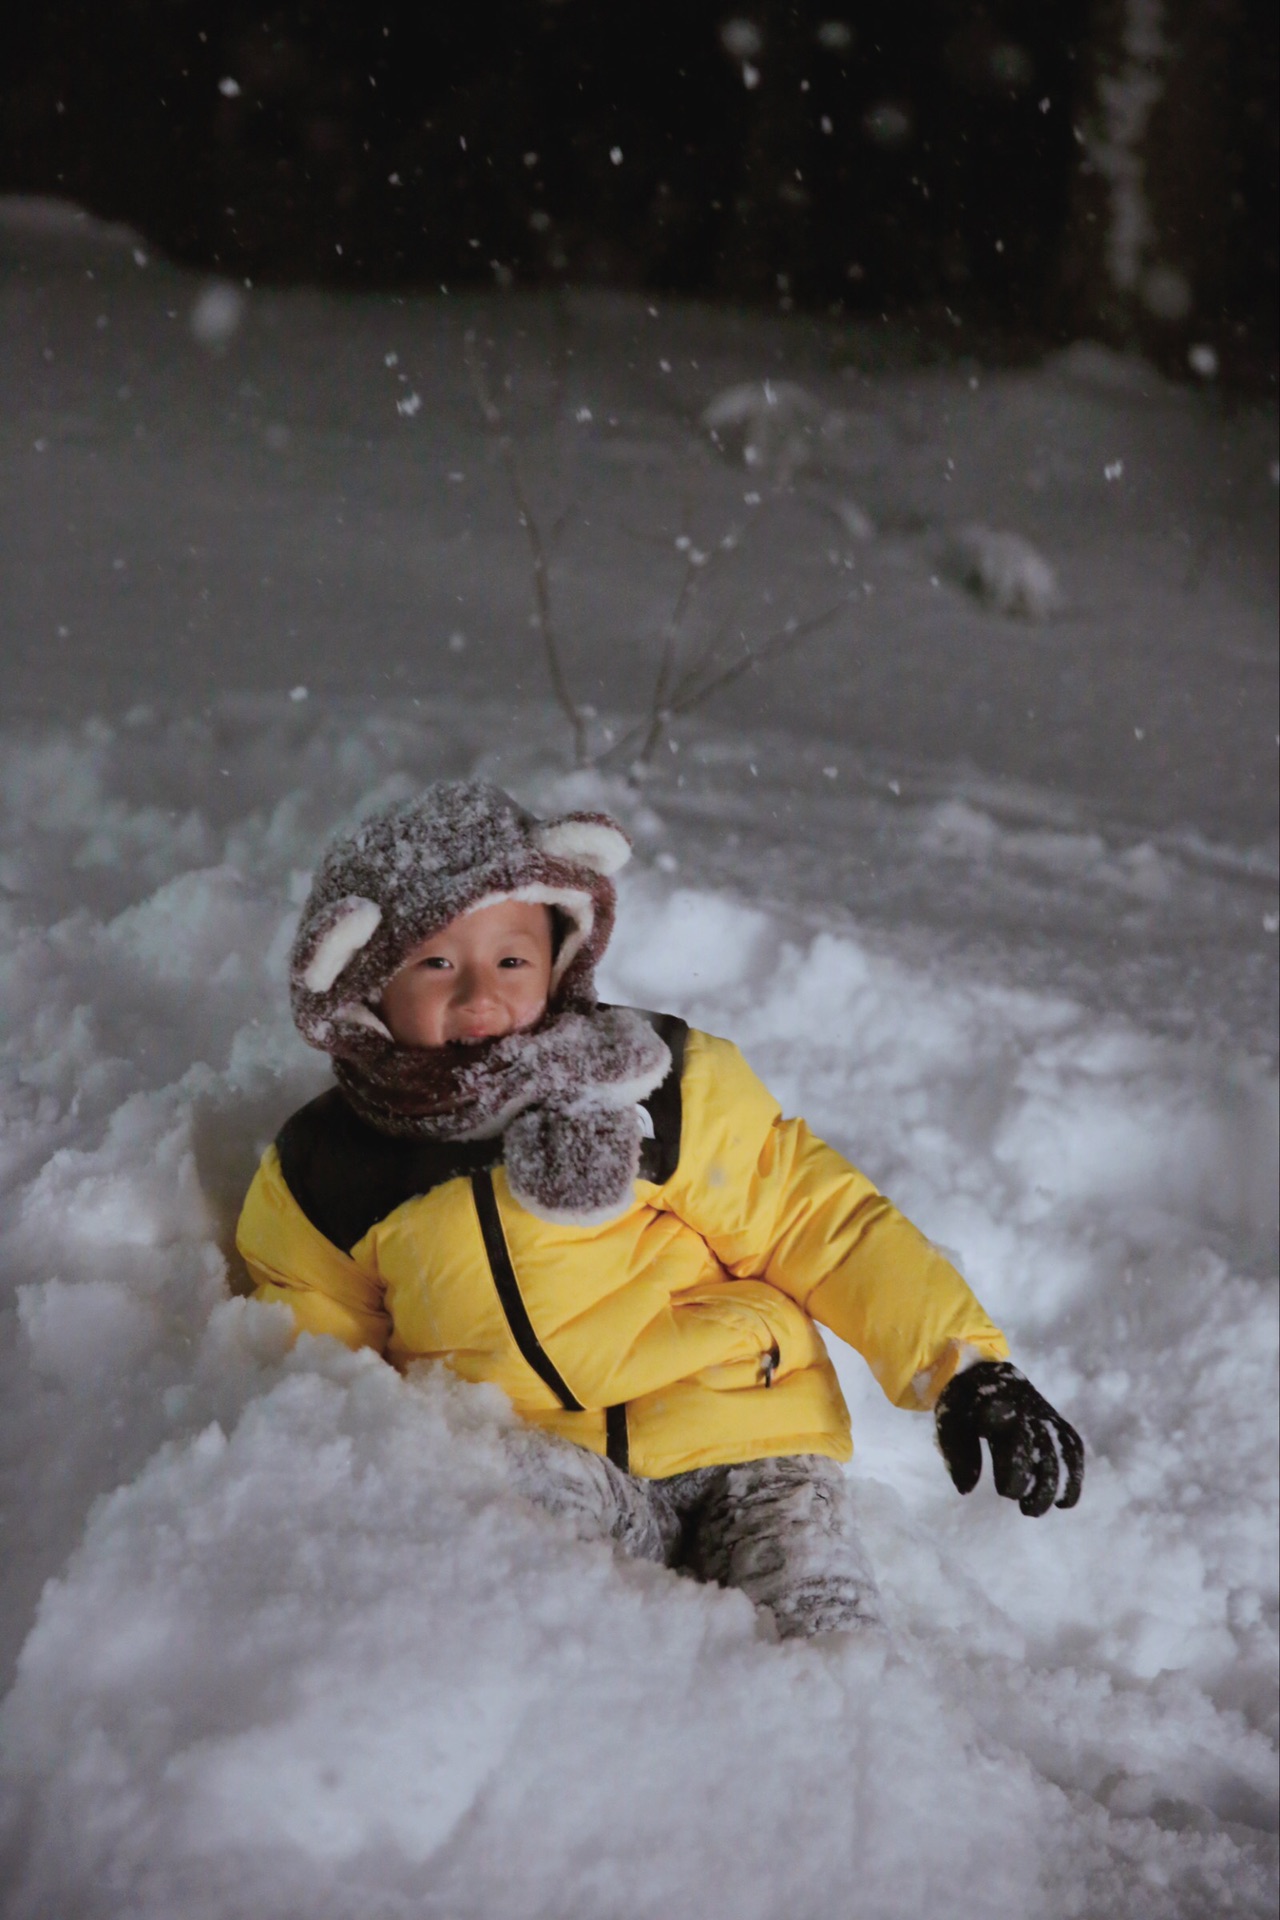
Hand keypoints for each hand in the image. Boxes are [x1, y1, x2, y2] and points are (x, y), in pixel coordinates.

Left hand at [935, 1361, 1083, 1515]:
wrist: (985, 1371)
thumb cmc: (965, 1402)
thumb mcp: (948, 1421)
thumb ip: (957, 1453)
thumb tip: (966, 1490)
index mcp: (996, 1403)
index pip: (1011, 1436)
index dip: (1012, 1460)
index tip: (1004, 1490)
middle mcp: (1026, 1409)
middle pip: (1038, 1449)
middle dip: (1028, 1483)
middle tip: (1017, 1504)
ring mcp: (1044, 1415)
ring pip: (1059, 1453)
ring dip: (1052, 1487)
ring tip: (1033, 1510)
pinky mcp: (1056, 1423)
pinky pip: (1072, 1448)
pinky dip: (1073, 1475)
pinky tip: (1064, 1501)